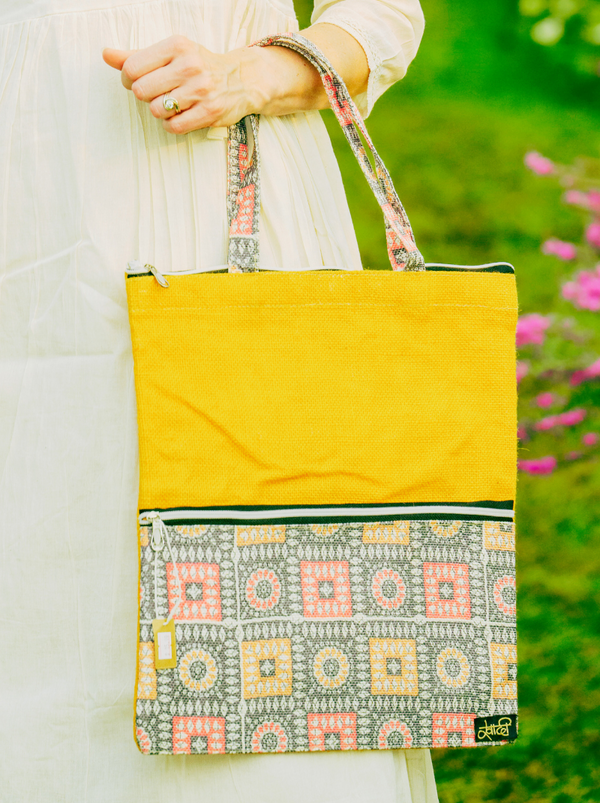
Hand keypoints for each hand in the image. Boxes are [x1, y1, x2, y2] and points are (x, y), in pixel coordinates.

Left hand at [102, 35, 274, 134]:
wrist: (241, 79)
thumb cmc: (199, 66)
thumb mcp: (170, 53)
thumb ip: (136, 55)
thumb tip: (106, 54)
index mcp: (176, 46)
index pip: (132, 67)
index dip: (129, 79)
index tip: (139, 81)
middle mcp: (189, 65)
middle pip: (142, 91)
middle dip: (146, 96)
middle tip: (157, 93)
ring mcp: (200, 89)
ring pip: (157, 110)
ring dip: (160, 111)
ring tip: (172, 103)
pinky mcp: (209, 111)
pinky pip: (174, 126)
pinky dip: (172, 124)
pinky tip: (180, 115)